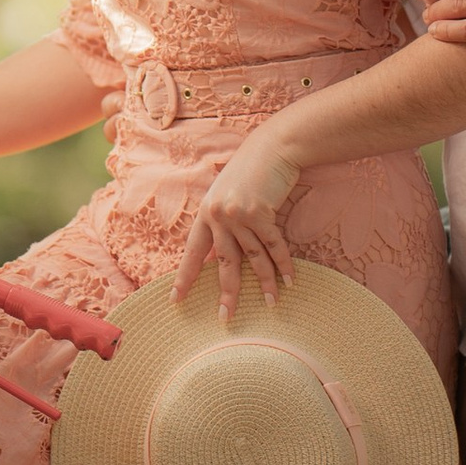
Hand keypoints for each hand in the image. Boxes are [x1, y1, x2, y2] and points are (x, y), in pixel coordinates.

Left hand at [171, 133, 301, 322]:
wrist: (272, 147)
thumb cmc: (251, 170)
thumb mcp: (227, 192)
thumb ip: (222, 219)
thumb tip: (222, 250)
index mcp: (206, 212)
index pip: (193, 251)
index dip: (186, 276)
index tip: (176, 299)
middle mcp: (218, 215)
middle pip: (224, 262)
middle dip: (227, 292)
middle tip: (225, 317)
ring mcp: (239, 215)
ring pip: (253, 258)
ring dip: (265, 283)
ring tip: (271, 304)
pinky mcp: (261, 214)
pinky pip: (274, 247)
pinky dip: (284, 265)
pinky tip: (289, 281)